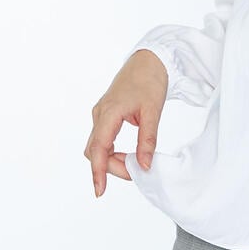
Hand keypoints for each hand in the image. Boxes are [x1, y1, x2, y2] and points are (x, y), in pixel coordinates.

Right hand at [83, 49, 167, 197]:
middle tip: (134, 173)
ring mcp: (101, 113)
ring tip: (133, 164)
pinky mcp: (106, 113)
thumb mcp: (153, 112)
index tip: (99, 191)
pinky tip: (126, 155)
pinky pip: (102, 138)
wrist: (150, 59)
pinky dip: (111, 150)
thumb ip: (147, 141)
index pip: (98, 149)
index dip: (98, 172)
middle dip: (109, 167)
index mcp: (109, 112)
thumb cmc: (151, 80)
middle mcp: (100, 114)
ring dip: (111, 159)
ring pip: (97, 145)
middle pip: (95, 151)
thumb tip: (143, 166)